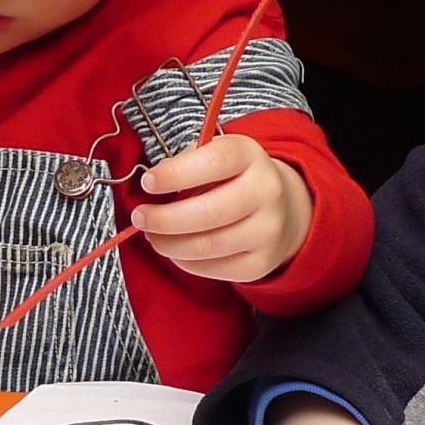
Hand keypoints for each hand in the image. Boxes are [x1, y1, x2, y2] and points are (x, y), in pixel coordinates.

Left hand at [134, 133, 313, 283]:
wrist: (284, 209)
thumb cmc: (235, 178)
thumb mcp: (218, 155)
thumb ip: (188, 163)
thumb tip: (154, 184)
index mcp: (251, 156)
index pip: (215, 161)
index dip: (176, 174)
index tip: (148, 183)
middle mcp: (267, 192)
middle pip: (209, 212)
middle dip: (164, 218)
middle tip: (140, 218)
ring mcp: (268, 231)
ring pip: (208, 245)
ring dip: (170, 244)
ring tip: (153, 236)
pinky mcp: (261, 263)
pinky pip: (214, 269)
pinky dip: (185, 261)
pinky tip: (175, 250)